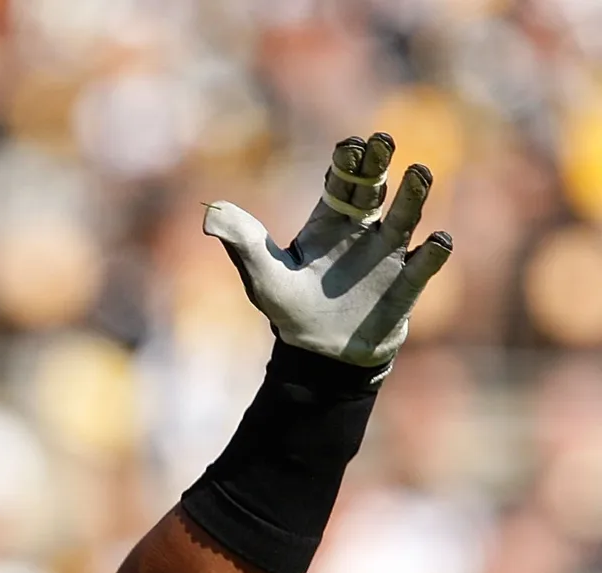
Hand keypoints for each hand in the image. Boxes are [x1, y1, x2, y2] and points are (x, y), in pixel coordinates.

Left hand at [203, 132, 452, 367]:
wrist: (319, 355)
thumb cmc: (290, 310)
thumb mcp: (262, 279)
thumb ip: (243, 244)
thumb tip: (210, 213)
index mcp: (328, 223)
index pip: (341, 182)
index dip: (346, 162)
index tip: (350, 145)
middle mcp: (363, 231)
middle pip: (375, 189)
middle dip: (379, 164)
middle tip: (383, 140)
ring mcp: (388, 256)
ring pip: (405, 217)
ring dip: (414, 195)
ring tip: (419, 172)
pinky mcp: (406, 286)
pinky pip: (424, 266)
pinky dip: (433, 253)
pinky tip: (439, 241)